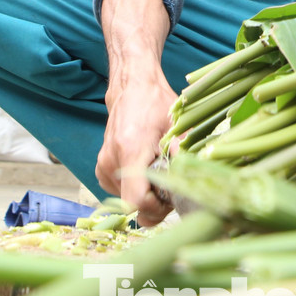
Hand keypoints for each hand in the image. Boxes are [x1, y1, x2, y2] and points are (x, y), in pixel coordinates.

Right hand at [97, 73, 176, 225]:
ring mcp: (104, 166)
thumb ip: (184, 153)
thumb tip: (193, 180)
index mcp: (130, 150)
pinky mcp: (101, 168)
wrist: (132, 87)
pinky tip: (147, 171)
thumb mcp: (177, 125)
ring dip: (145, 196)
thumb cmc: (156, 103)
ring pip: (126, 201)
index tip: (170, 197)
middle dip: (155, 205)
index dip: (156, 208)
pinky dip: (136, 188)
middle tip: (171, 188)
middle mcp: (111, 161)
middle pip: (131, 205)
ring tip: (160, 173)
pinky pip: (120, 192)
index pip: (135, 201)